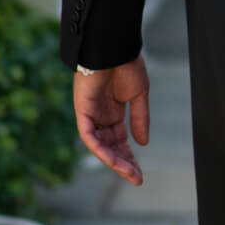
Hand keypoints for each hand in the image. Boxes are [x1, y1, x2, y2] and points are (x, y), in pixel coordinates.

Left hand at [74, 59, 150, 185]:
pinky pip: (88, 135)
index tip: (139, 173)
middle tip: (136, 178)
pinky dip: (98, 148)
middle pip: (110, 147)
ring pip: (99, 145)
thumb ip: (140, 119)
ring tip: (128, 172)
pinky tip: (111, 158)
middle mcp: (100, 117)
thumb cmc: (127, 64)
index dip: (129, 157)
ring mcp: (90, 114)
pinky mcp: (82, 110)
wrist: (114, 47)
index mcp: (113, 113)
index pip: (120, 141)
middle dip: (123, 163)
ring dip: (113, 160)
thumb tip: (143, 143)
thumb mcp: (139, 95)